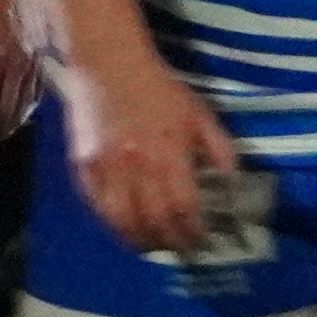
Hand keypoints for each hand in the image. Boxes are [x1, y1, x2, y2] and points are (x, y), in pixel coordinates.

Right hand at [47, 28, 244, 254]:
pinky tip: (124, 228)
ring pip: (121, 221)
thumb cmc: (160, 91)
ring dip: (139, 242)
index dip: (193, 231)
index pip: (183, 207)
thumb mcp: (200, 115)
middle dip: (170, 243)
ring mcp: (106, 168)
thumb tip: (233, 186)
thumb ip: (220, 151)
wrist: (110, 65)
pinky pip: (97, 206)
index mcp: (170, 153)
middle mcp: (137, 166)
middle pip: (153, 221)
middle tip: (180, 251)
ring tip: (153, 248)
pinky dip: (112, 224)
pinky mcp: (83, 166)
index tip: (202, 242)